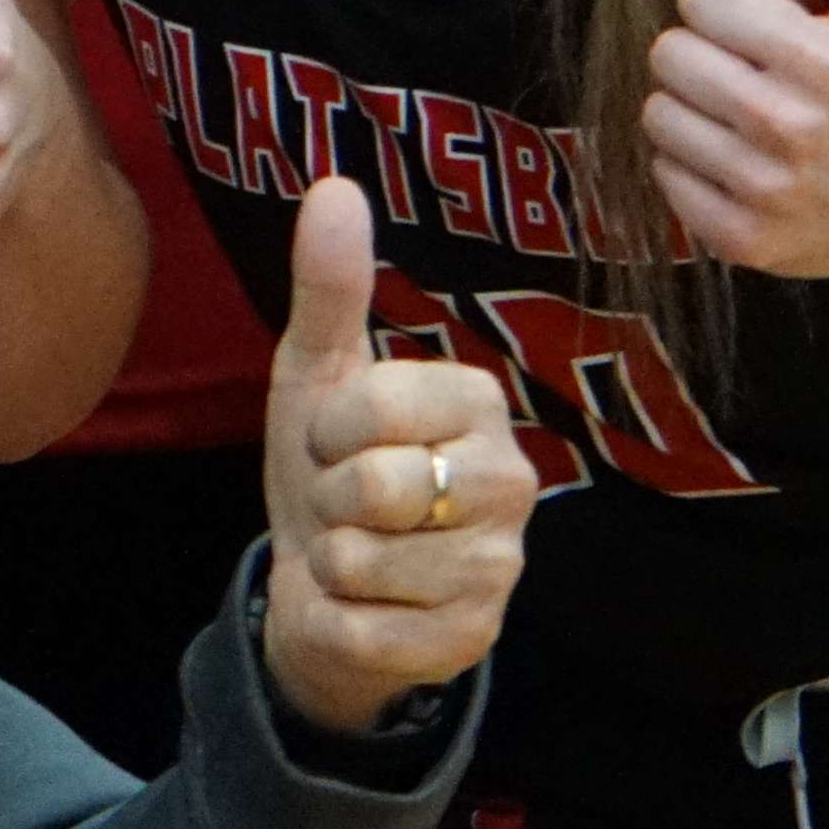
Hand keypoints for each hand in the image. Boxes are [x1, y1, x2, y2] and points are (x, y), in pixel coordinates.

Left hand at [257, 174, 531, 737]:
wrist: (322, 586)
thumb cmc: (328, 468)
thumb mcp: (316, 375)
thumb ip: (330, 287)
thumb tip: (336, 185)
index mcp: (479, 405)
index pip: (377, 404)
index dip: (328, 427)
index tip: (334, 440)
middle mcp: (512, 484)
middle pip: (380, 485)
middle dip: (331, 497)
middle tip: (348, 502)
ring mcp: (500, 571)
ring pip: (367, 560)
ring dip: (333, 560)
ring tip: (357, 552)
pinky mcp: (471, 643)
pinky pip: (363, 626)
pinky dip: (337, 618)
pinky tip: (365, 606)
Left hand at [649, 0, 828, 284]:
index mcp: (822, 61)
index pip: (699, 0)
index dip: (725, 10)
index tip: (762, 30)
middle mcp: (790, 125)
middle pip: (667, 54)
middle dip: (702, 57)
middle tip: (748, 75)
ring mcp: (765, 188)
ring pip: (657, 114)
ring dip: (691, 112)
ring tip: (744, 119)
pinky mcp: (742, 238)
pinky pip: (664, 174)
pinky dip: (690, 168)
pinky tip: (740, 164)